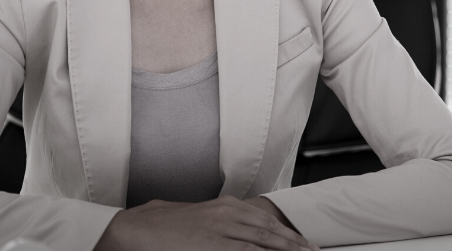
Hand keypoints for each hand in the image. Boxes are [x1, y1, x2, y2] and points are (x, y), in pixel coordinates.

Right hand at [93, 195, 320, 250]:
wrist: (137, 229)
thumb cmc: (161, 224)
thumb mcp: (197, 216)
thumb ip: (218, 221)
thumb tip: (233, 230)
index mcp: (226, 205)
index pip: (265, 219)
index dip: (286, 232)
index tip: (302, 241)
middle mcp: (228, 213)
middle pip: (270, 229)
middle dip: (295, 242)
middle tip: (314, 250)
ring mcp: (221, 229)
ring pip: (263, 240)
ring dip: (287, 249)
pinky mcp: (212, 244)